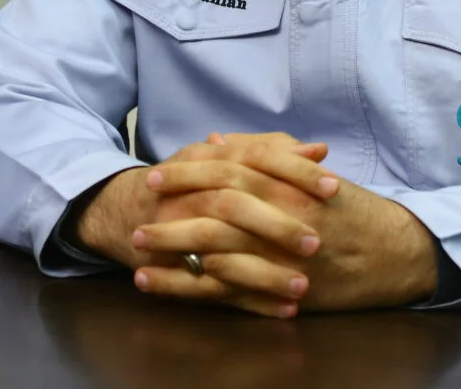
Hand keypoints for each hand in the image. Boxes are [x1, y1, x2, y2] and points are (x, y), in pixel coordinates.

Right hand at [69, 133, 337, 316]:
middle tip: (316, 242)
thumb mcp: (225, 157)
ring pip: (222, 256)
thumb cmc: (191, 180)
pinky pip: (213, 292)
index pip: (255, 161)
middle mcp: (191, 198)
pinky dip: (249, 302)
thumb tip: (317, 149)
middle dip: (276, 225)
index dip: (295, 172)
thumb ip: (271, 150)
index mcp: (210, 164)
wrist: (128, 211)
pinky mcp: (176, 273)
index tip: (333, 186)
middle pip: (234, 207)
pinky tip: (283, 310)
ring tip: (303, 287)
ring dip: (264, 274)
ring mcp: (180, 238)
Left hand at [134, 146, 438, 313]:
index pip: (231, 168)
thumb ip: (266, 156)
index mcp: (291, 183)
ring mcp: (280, 254)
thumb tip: (216, 141)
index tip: (158, 170)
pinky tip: (155, 282)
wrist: (394, 253)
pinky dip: (184, 285)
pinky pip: (222, 289)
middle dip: (175, 202)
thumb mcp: (313, 176)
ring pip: (215, 247)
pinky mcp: (278, 289)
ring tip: (137, 242)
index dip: (190, 169)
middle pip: (217, 204)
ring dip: (171, 244)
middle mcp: (284, 215)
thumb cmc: (352, 212)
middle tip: (141, 199)